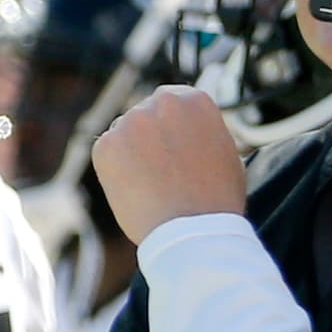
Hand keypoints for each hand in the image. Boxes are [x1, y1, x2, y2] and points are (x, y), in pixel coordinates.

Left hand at [91, 85, 245, 245]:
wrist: (193, 232)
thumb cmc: (217, 199)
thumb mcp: (225, 152)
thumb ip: (204, 132)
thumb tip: (191, 131)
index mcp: (194, 99)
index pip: (175, 103)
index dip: (175, 128)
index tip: (176, 148)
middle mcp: (161, 101)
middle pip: (148, 114)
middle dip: (152, 136)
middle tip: (162, 169)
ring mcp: (130, 122)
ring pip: (126, 132)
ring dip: (133, 151)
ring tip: (151, 185)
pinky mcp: (105, 146)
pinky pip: (108, 154)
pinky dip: (116, 171)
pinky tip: (135, 190)